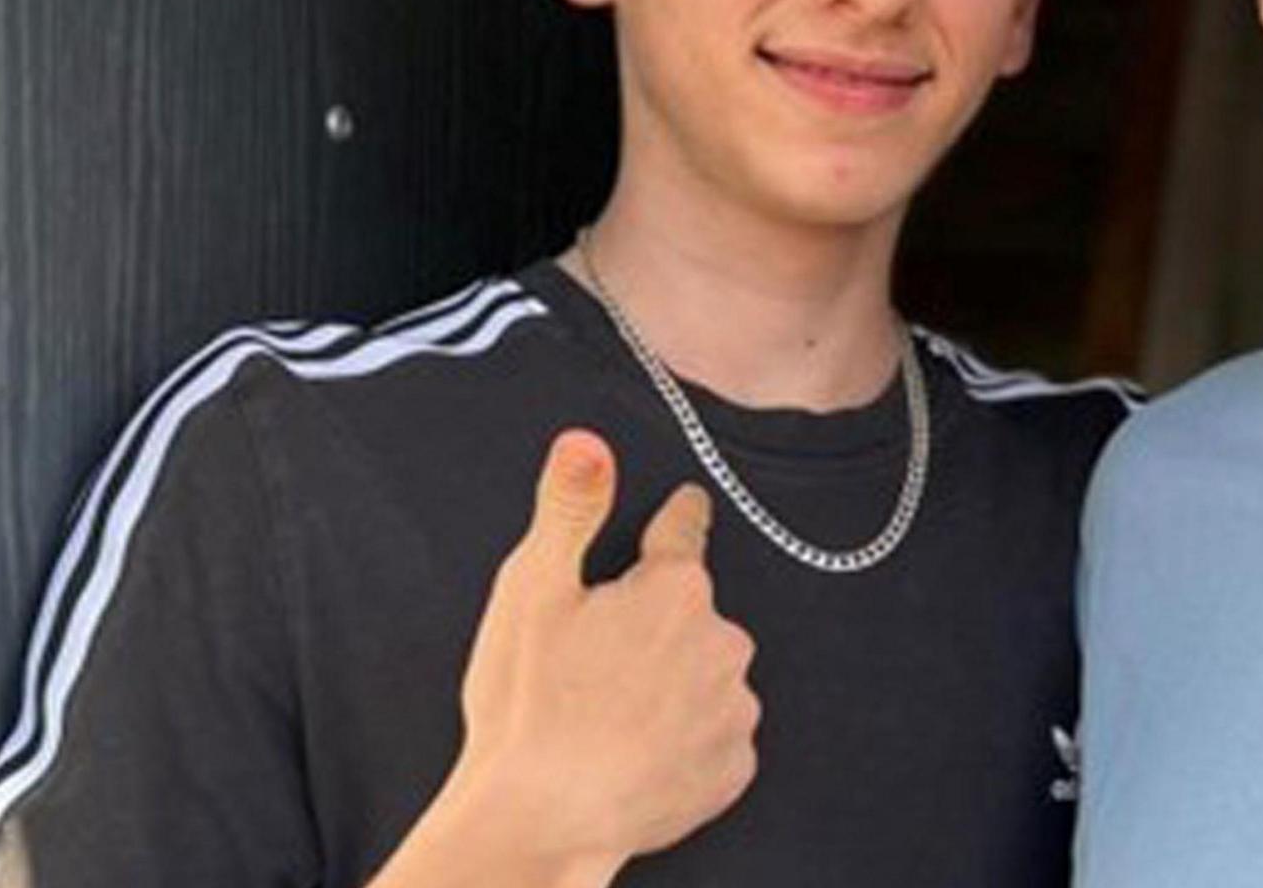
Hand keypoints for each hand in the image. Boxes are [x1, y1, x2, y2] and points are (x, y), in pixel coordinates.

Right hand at [377, 430, 759, 887]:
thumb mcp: (531, 592)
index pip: (683, 532)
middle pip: (691, 615)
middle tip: (598, 664)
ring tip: (612, 717)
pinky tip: (636, 755)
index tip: (684, 510)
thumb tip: (587, 441)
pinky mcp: (733, 768)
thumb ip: (569, 509)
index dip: (675, 520)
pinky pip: (713, 738)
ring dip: (674, 685)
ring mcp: (732, 708)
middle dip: (656, 628)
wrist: (542, 821)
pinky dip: (684, 742)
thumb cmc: (529, 706)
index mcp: (674, 590)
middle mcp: (722, 642)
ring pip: (706, 676)